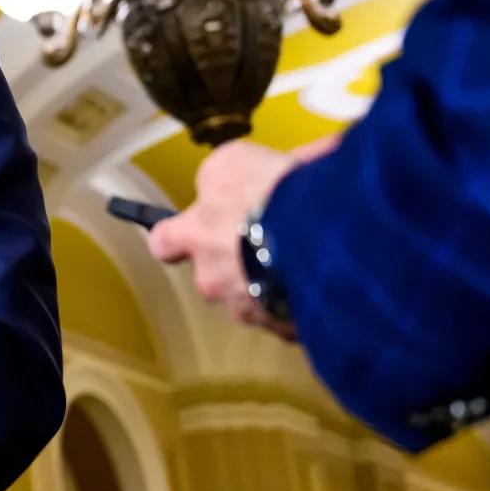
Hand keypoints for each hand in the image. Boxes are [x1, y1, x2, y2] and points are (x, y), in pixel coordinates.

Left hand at [147, 137, 337, 334]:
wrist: (321, 237)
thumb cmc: (269, 191)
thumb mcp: (234, 162)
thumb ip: (222, 177)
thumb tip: (225, 184)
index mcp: (195, 235)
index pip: (164, 243)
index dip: (177, 238)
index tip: (193, 232)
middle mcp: (212, 279)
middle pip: (215, 275)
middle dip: (237, 261)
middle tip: (270, 238)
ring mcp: (248, 309)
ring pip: (253, 297)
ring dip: (270, 283)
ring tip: (305, 261)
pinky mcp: (286, 329)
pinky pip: (289, 316)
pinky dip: (302, 302)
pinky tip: (325, 283)